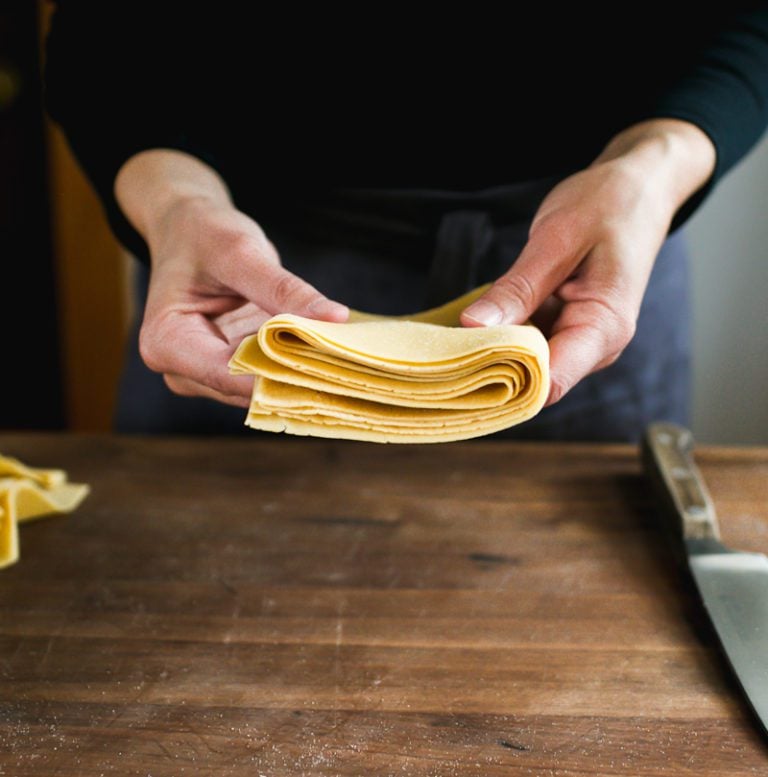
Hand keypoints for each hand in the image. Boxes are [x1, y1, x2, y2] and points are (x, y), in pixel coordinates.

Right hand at [115, 150, 348, 405]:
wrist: (189, 230)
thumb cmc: (204, 235)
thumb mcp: (242, 253)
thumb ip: (285, 289)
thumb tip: (335, 318)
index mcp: (167, 343)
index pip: (229, 374)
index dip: (279, 374)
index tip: (330, 370)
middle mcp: (181, 371)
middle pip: (247, 388)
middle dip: (295, 374)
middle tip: (350, 362)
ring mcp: (206, 377)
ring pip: (263, 389)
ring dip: (301, 373)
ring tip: (343, 355)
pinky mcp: (230, 373)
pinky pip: (268, 377)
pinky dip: (297, 366)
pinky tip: (328, 353)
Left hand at [460, 119, 715, 404]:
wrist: (638, 190)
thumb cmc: (607, 207)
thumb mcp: (557, 239)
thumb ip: (517, 288)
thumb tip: (473, 326)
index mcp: (604, 327)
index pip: (550, 382)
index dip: (505, 379)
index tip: (464, 362)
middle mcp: (596, 347)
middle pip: (534, 378)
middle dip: (492, 363)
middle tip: (449, 340)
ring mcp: (580, 341)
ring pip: (526, 363)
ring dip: (494, 348)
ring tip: (460, 327)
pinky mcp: (565, 330)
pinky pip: (527, 343)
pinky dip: (503, 332)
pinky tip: (482, 317)